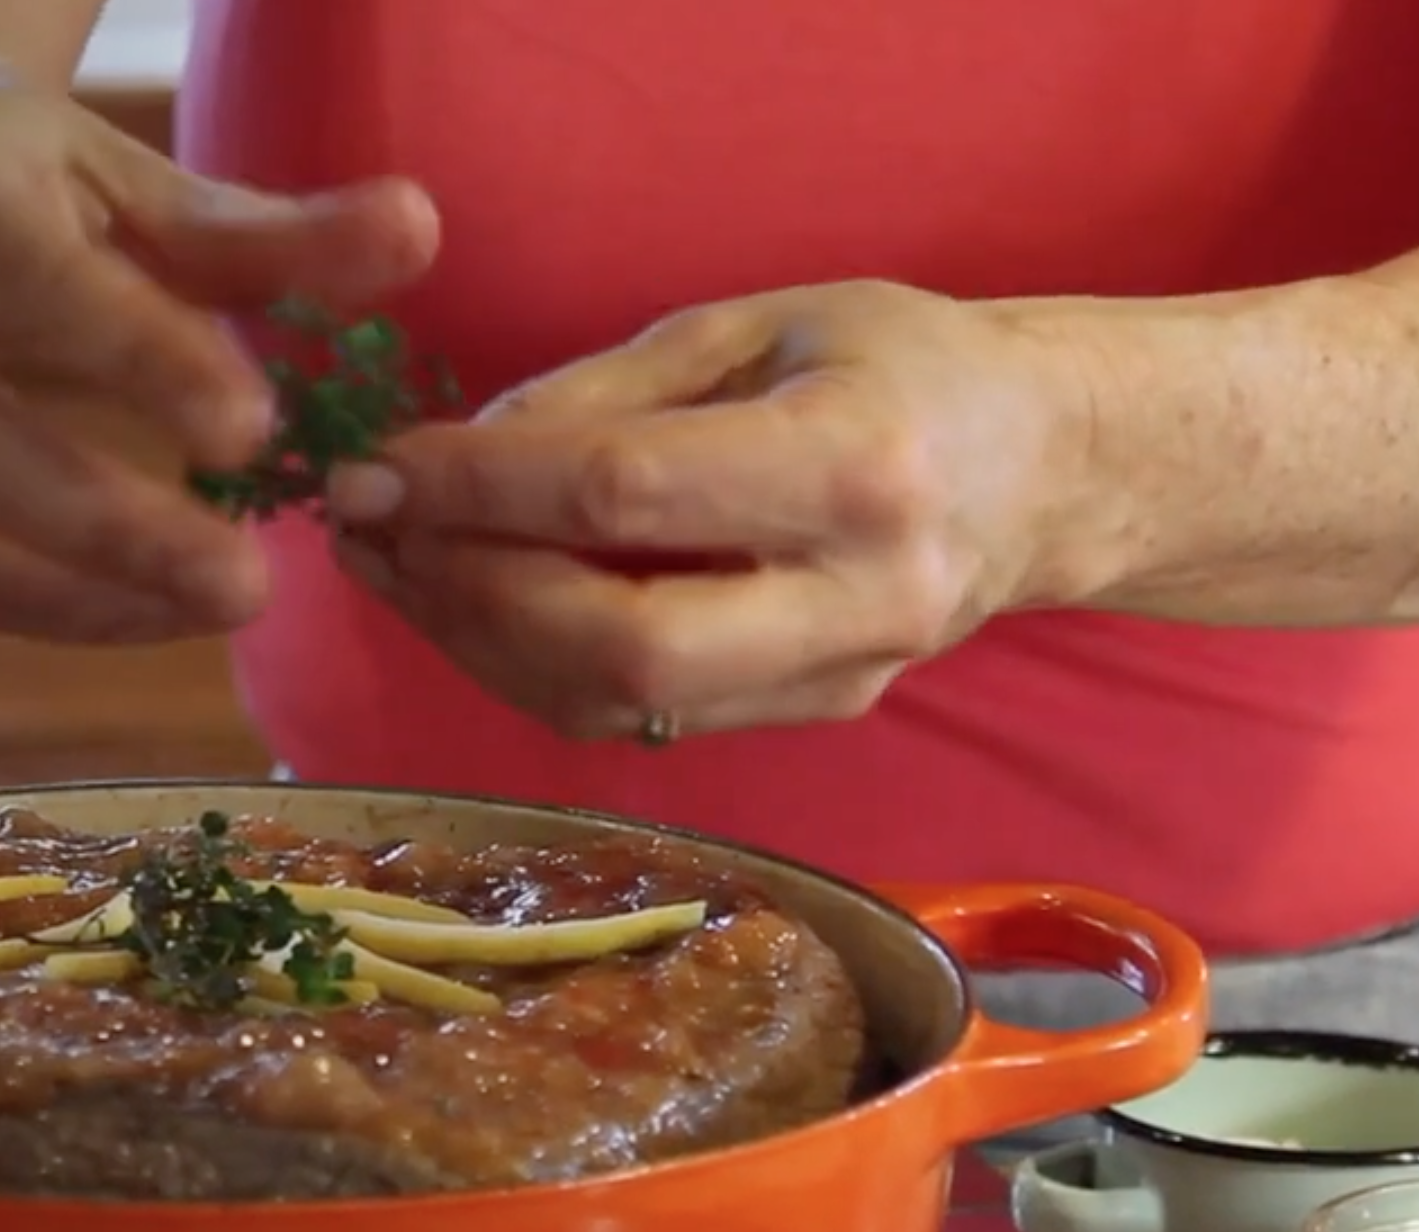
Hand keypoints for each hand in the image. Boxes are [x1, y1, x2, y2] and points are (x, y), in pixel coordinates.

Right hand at [0, 62, 436, 641]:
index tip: (252, 428)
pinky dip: (47, 607)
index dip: (139, 359)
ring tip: (219, 609)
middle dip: (109, 526)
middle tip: (249, 586)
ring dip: (83, 593)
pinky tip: (150, 612)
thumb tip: (417, 232)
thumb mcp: (111, 167)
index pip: (32, 286)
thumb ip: (261, 226)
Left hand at [321, 281, 1095, 740]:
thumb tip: (447, 460)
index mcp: (856, 465)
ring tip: (394, 566)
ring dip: (476, 642)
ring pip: (617, 707)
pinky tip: (469, 604)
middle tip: (371, 534)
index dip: (478, 489)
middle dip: (467, 594)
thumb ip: (603, 393)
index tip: (373, 466)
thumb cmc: (898, 365)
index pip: (626, 496)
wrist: (1047, 470)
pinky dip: (531, 668)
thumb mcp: (756, 323)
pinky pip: (639, 720)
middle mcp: (858, 597)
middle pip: (621, 646)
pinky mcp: (811, 717)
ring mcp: (840, 679)